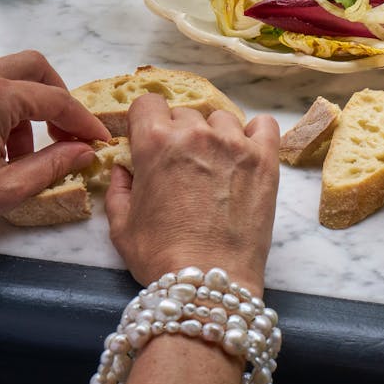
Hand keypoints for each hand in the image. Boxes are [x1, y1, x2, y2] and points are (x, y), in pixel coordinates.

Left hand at [0, 50, 109, 235]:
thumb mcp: (4, 189)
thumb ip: (53, 165)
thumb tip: (84, 151)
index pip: (57, 100)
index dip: (84, 121)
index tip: (99, 141)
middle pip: (33, 68)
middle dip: (57, 98)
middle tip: (65, 133)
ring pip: (5, 77)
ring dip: (27, 106)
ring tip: (23, 153)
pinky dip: (0, 110)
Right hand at [105, 93, 279, 293]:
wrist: (209, 280)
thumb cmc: (161, 256)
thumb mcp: (121, 225)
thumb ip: (118, 187)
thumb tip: (123, 167)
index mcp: (155, 142)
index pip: (148, 103)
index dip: (145, 121)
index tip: (148, 137)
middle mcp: (196, 134)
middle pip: (185, 113)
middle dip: (178, 133)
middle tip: (181, 165)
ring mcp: (235, 143)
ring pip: (221, 118)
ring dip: (214, 135)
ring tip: (214, 166)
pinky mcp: (265, 158)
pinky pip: (264, 124)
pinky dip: (255, 133)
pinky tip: (246, 153)